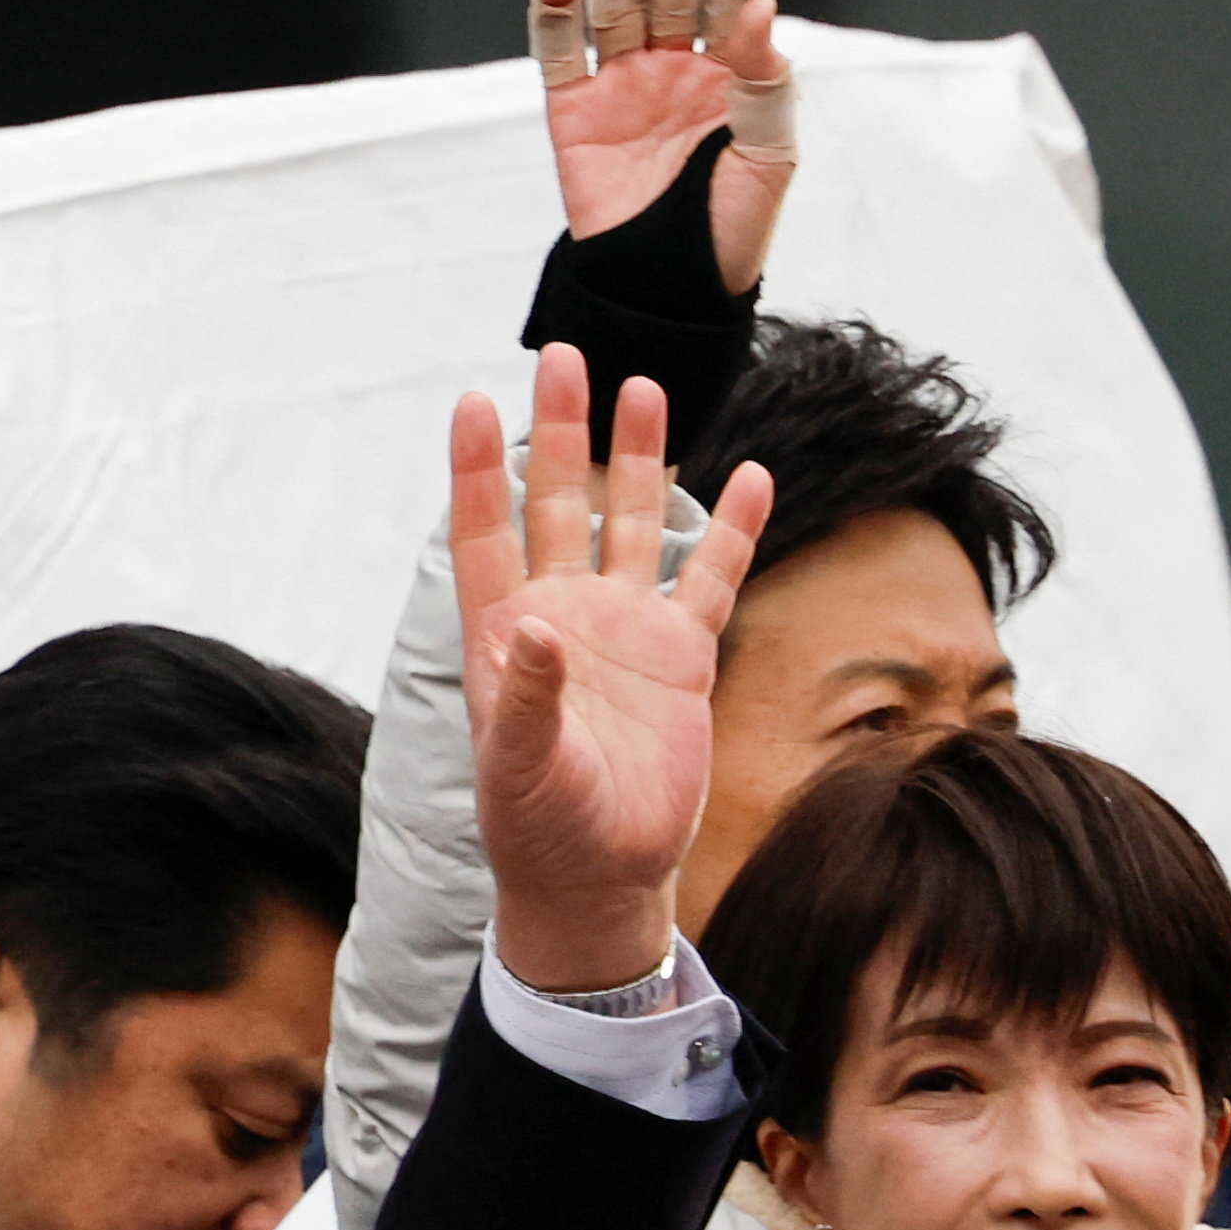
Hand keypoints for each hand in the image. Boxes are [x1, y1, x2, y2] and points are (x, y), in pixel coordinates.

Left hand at [453, 344, 771, 989]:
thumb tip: (535, 630)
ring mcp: (626, 632)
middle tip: (563, 353)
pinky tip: (755, 475)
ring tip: (644, 388)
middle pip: (559, 504)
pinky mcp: (682, 659)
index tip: (474, 402)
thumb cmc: (540, 828)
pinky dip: (735, 532)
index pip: (486, 533)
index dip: (477, 470)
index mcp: (507, 635)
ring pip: (634, 525)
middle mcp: (564, 616)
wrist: (601, 877)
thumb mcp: (522, 769)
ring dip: (639, 460)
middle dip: (561, 431)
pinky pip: (714, 580)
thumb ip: (530, 698)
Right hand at [532, 0, 792, 292]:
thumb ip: (765, 87)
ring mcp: (623, 80)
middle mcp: (678, 62)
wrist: (665, 296)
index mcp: (734, 70)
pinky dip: (556, 0)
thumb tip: (760, 10)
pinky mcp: (573, 108)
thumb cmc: (729, 237)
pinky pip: (558, 43)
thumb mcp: (765, 163)